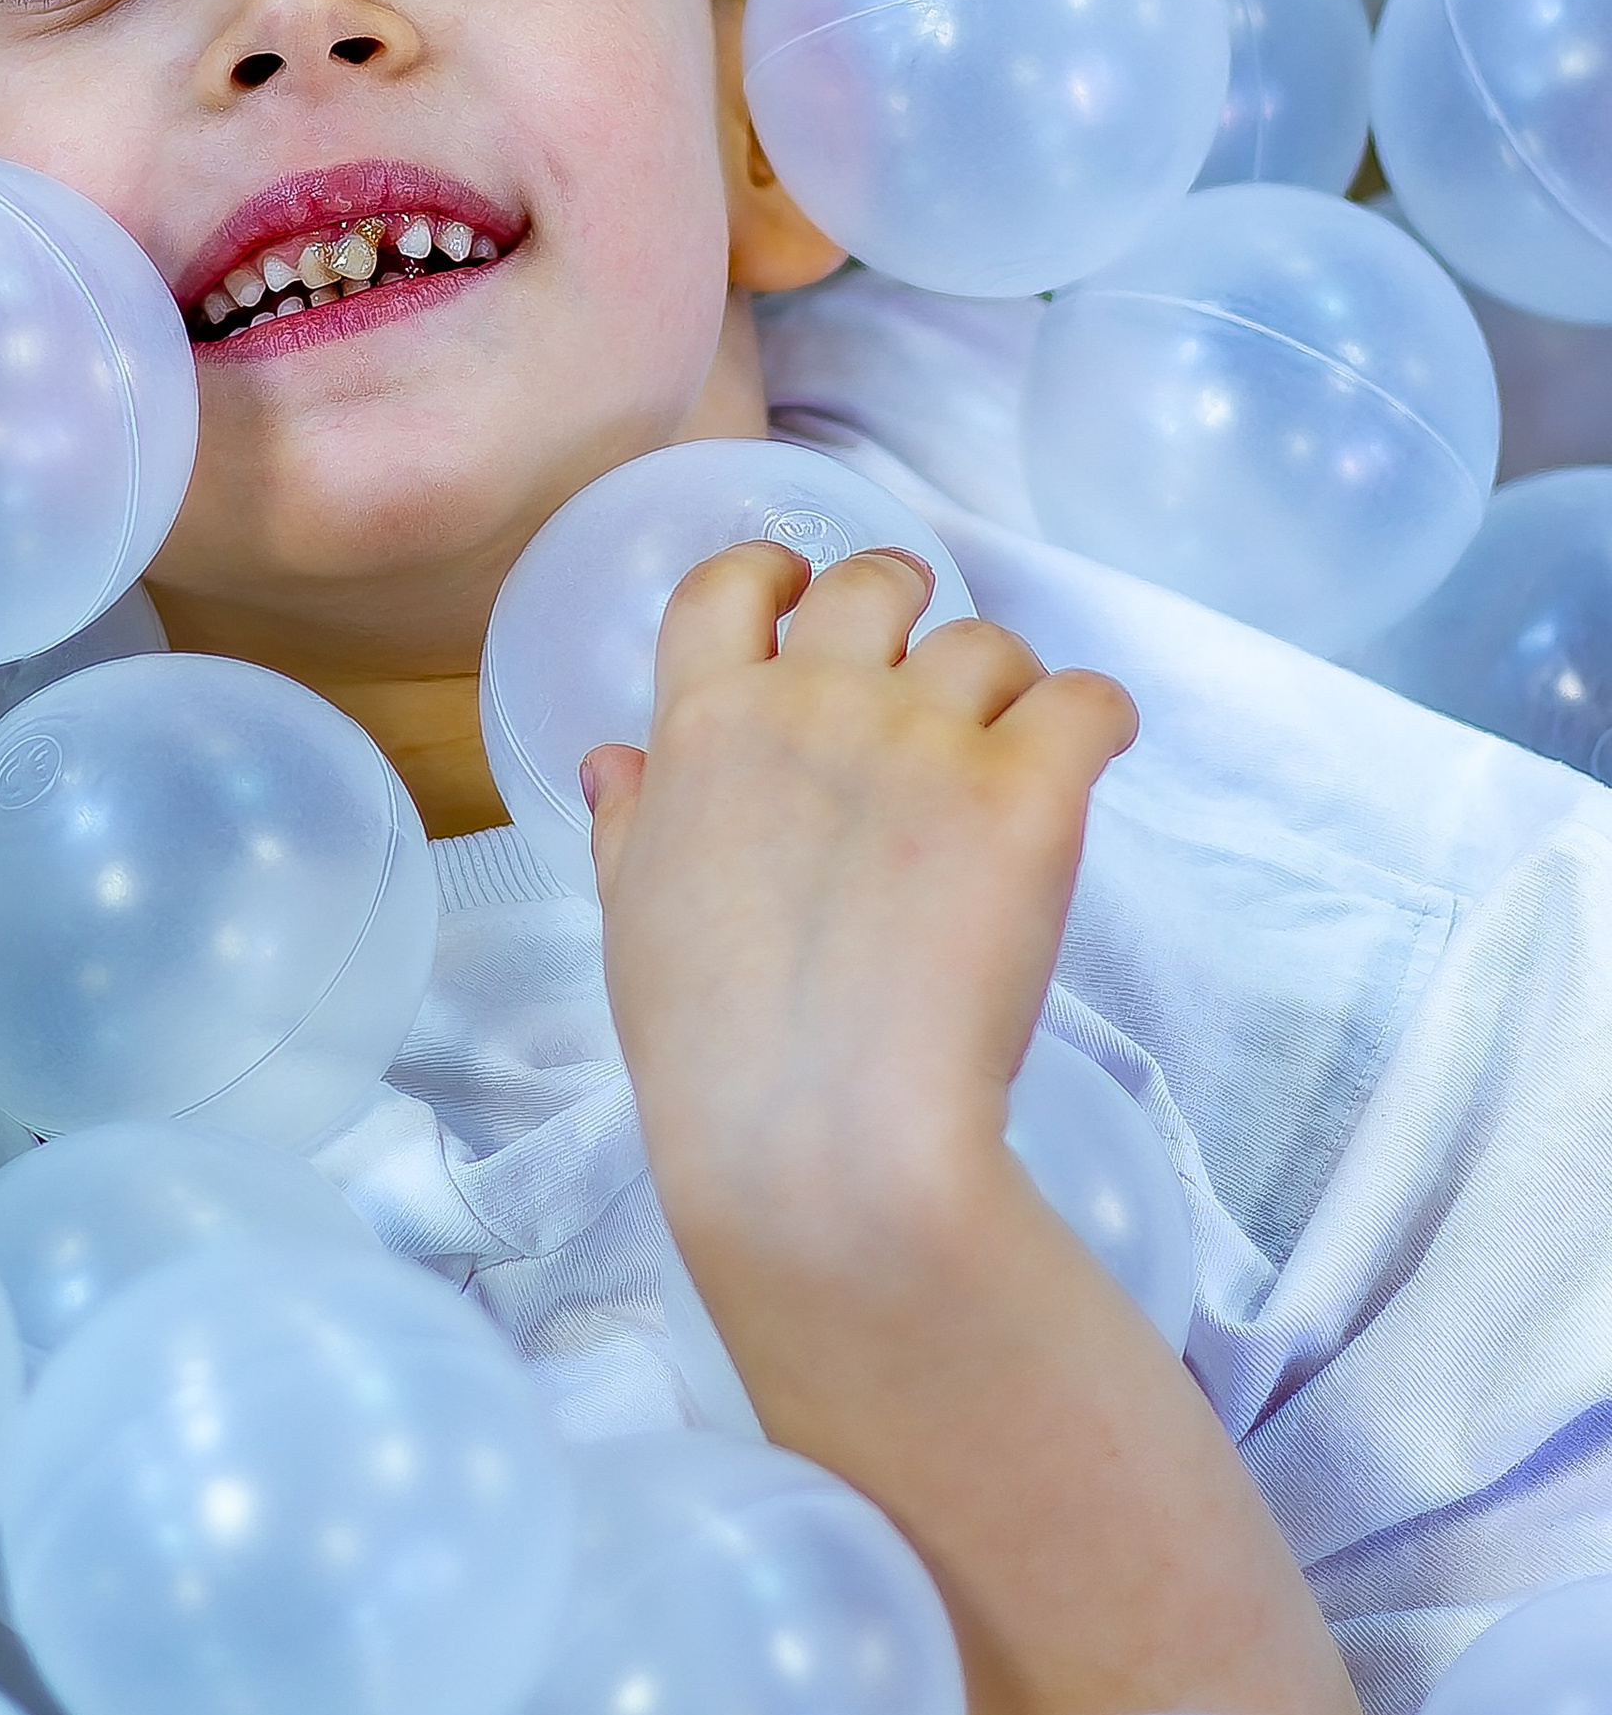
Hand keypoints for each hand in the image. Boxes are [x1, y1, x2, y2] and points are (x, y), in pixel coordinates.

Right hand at [583, 542, 1137, 1282]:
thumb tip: (616, 758)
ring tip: (1008, 753)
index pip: (731, 584)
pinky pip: (1087, 700)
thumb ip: (632, 822)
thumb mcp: (633, 922)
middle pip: (872, 586)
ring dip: (1003, 686)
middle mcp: (812, 705)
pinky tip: (1095, 752)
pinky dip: (1098, 716)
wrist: (821, 1139)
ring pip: (988, 644)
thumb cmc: (711, 1055)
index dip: (775, 575)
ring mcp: (924, 742)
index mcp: (703, 727)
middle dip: (904, 602)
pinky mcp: (1025, 796)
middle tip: (930, 666)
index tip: (803, 595)